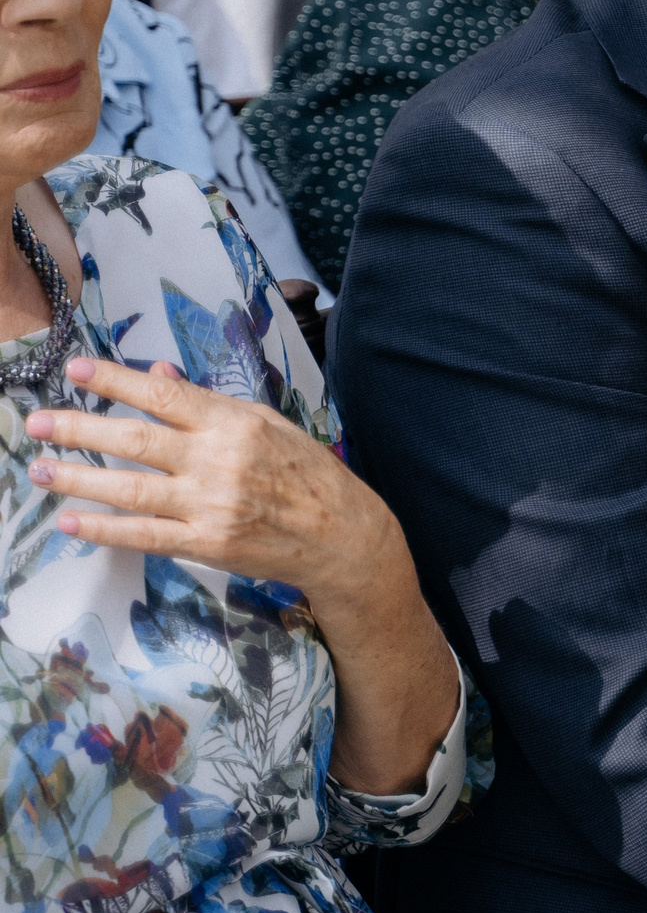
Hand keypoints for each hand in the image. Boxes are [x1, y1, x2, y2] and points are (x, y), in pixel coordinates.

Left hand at [27, 357, 408, 620]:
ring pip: (131, 488)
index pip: (164, 394)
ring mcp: (211, 505)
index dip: (116, 381)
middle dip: (80, 428)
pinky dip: (103, 528)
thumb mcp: (268, 424)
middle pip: (136, 440)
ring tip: (38, 468)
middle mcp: (220, 460)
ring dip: (78, 477)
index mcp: (236, 423)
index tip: (77, 369)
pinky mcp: (207, 543)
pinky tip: (69, 520)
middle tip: (38, 422)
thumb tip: (159, 373)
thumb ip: (210, 402)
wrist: (342, 535)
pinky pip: (144, 535)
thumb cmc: (307, 474)